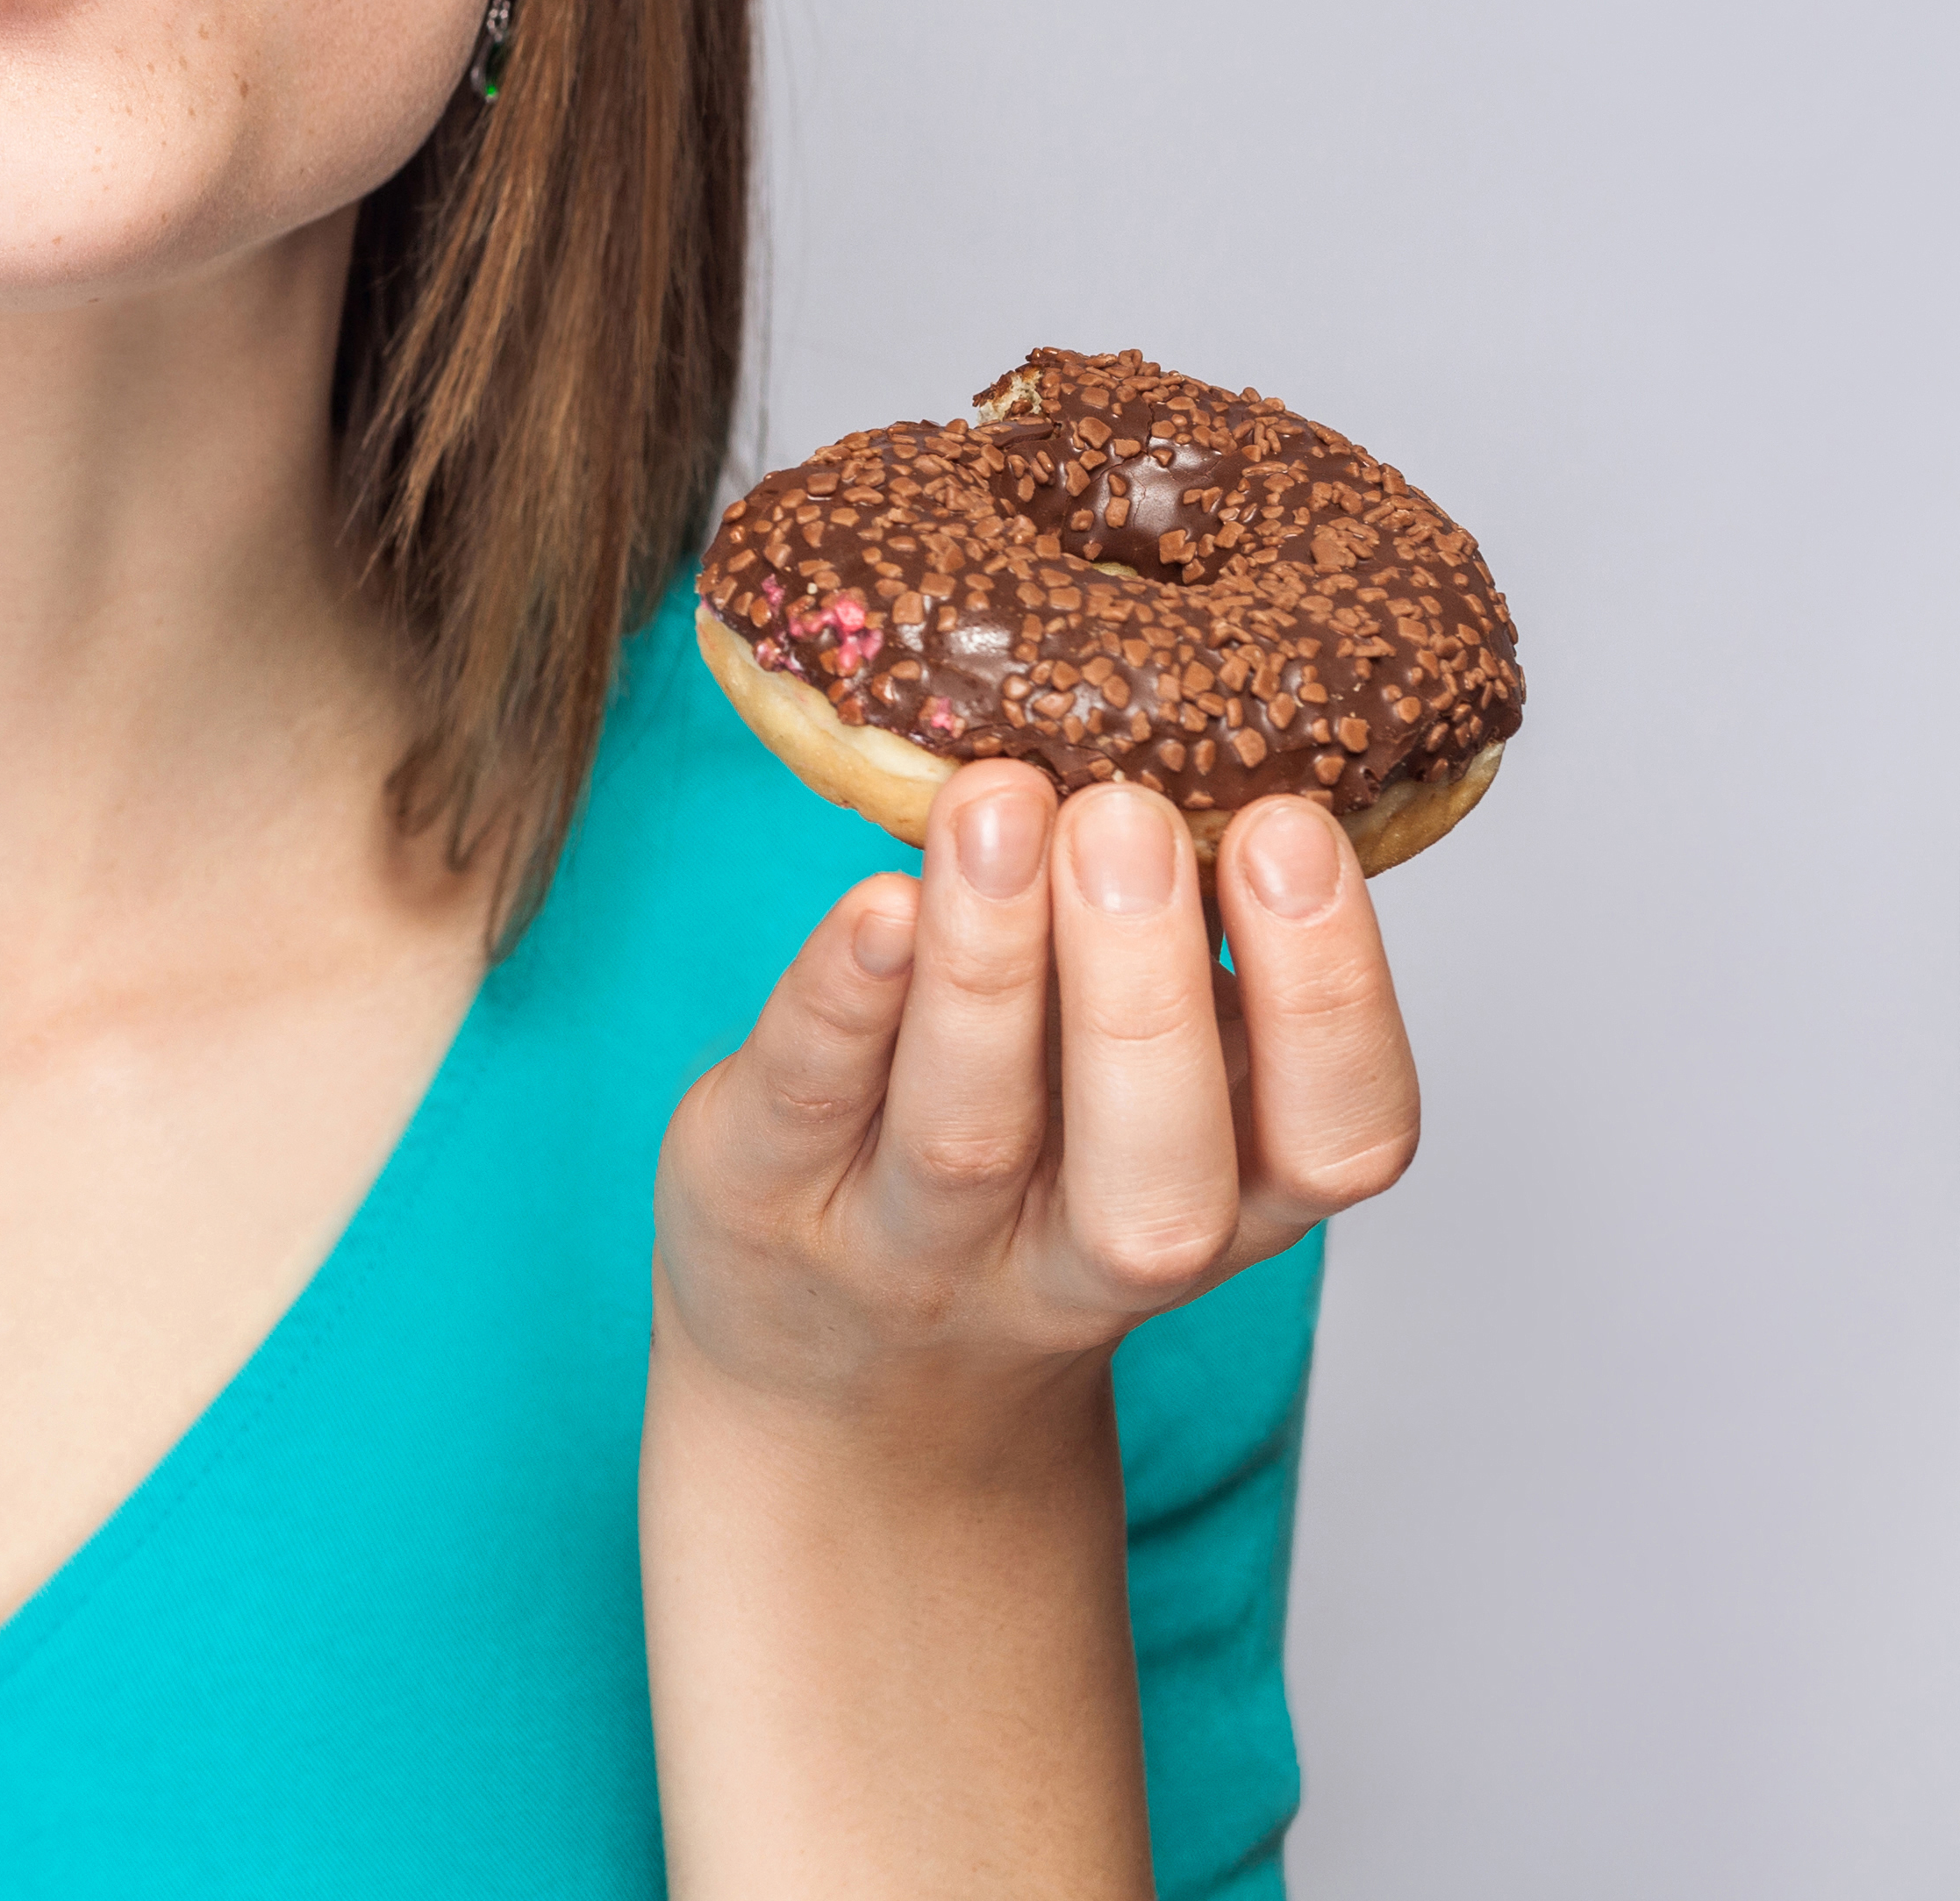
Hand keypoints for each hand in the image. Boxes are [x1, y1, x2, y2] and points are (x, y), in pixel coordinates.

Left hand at [655, 766, 1420, 1436]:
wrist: (837, 1371)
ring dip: (990, 966)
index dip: (1332, 1001)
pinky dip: (841, 1001)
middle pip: (1153, 1177)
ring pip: (969, 1130)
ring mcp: (912, 1241)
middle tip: (1128, 817)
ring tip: (998, 805)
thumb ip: (1177, 951)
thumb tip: (1207, 726)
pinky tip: (871, 902)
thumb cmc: (1019, 1163)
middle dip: (1148, 992)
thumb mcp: (1138, 1089)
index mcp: (1222, 1200)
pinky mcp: (763, 1197)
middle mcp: (1079, 1255)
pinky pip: (808, 1104)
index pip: (1333, 1141)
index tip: (1295, 827)